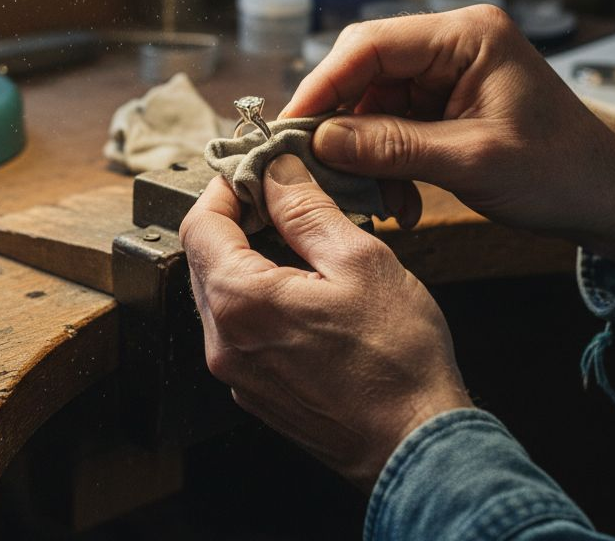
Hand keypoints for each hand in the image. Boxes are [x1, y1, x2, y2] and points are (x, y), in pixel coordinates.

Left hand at [180, 154, 471, 488]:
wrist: (415, 446)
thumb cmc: (397, 360)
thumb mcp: (359, 261)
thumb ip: (307, 210)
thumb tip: (277, 172)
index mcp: (239, 301)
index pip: (199, 223)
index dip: (227, 185)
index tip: (258, 169)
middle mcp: (223, 341)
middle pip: (205, 257)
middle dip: (239, 219)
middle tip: (285, 198)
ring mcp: (236, 372)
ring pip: (223, 293)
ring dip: (251, 258)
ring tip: (303, 243)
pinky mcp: (255, 391)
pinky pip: (241, 328)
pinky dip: (262, 298)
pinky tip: (306, 291)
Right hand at [282, 7, 614, 269]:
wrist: (606, 198)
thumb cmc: (560, 172)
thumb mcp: (471, 161)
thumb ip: (392, 146)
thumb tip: (321, 141)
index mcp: (467, 36)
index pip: (370, 45)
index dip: (323, 85)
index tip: (290, 126)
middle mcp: (453, 44)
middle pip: (365, 71)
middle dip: (339, 122)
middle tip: (312, 164)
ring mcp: (448, 74)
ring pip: (373, 104)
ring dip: (364, 154)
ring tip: (376, 198)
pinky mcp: (446, 104)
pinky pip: (393, 127)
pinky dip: (386, 163)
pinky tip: (397, 199)